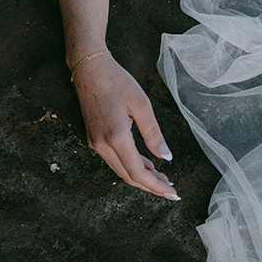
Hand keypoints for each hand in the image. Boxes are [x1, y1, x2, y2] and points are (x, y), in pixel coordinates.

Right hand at [72, 53, 178, 199]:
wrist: (89, 68)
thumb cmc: (116, 81)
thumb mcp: (141, 104)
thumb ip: (153, 134)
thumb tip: (166, 157)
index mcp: (116, 137)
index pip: (138, 173)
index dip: (155, 186)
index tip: (172, 193)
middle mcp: (102, 145)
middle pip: (129, 176)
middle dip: (151, 186)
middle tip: (171, 190)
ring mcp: (95, 143)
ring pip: (121, 170)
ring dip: (141, 177)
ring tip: (162, 178)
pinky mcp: (94, 138)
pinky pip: (114, 160)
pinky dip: (131, 165)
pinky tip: (146, 164)